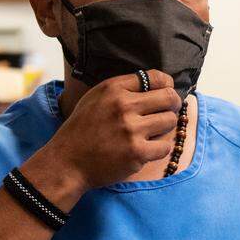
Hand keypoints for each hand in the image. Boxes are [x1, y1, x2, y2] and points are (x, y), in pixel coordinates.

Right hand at [39, 69, 181, 190]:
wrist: (67, 162)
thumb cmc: (83, 130)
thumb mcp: (96, 97)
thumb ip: (123, 89)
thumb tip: (159, 84)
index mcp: (114, 88)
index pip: (156, 77)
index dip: (167, 85)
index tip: (167, 91)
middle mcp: (123, 106)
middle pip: (169, 98)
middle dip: (172, 105)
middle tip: (167, 112)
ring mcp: (131, 130)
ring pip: (170, 121)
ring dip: (164, 128)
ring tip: (151, 132)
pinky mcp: (137, 153)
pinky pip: (165, 146)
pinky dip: (159, 149)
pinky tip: (146, 149)